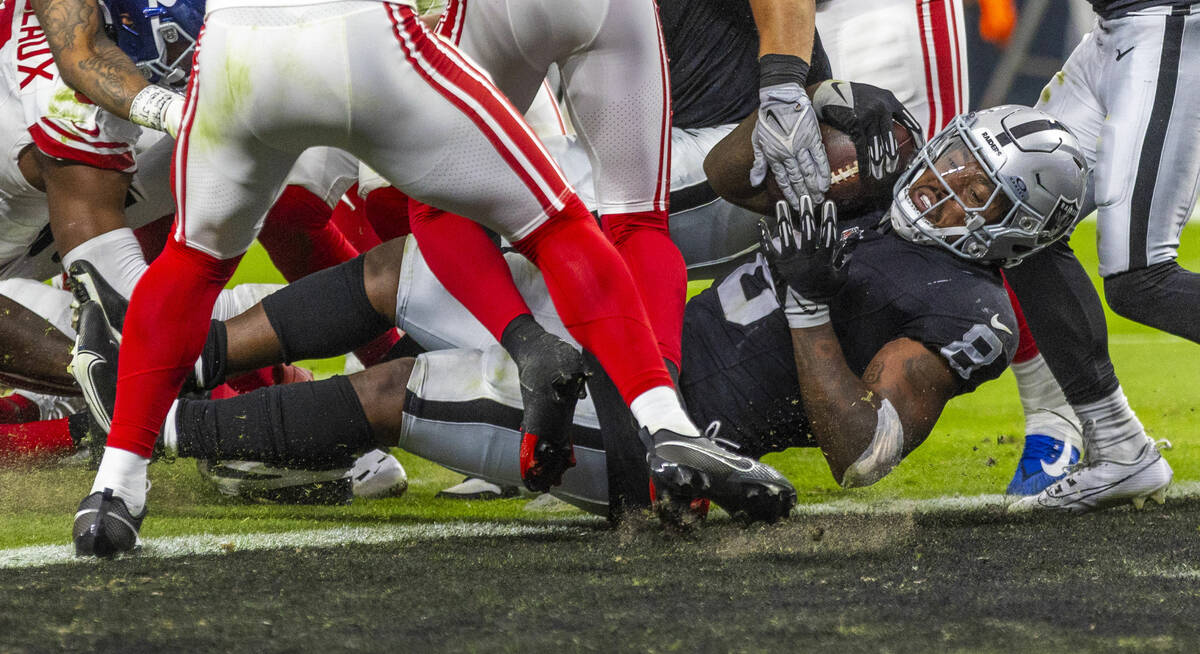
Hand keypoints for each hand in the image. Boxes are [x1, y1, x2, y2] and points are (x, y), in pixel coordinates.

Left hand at [750, 83, 830, 208]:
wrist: (781, 98)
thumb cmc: (768, 119)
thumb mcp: (758, 140)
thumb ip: (759, 162)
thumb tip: (754, 181)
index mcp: (774, 155)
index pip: (783, 180)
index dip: (789, 194)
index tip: (795, 205)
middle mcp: (787, 153)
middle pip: (797, 179)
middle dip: (804, 194)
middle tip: (810, 206)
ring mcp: (801, 146)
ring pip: (808, 171)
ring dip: (814, 187)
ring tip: (818, 199)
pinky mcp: (812, 137)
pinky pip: (819, 157)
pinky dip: (823, 171)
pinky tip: (826, 183)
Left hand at [758, 198, 857, 327]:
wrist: (806, 309)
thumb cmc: (825, 291)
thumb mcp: (840, 275)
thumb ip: (845, 256)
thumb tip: (853, 237)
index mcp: (822, 260)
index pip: (827, 235)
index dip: (828, 219)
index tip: (829, 204)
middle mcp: (806, 258)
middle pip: (807, 232)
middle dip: (806, 214)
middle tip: (805, 198)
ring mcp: (790, 262)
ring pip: (786, 237)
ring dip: (783, 219)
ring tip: (781, 203)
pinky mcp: (777, 265)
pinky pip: (768, 250)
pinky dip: (764, 237)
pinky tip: (760, 223)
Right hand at [811, 80, 922, 180]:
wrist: (828, 91)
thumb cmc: (849, 96)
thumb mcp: (872, 96)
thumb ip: (883, 109)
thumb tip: (891, 129)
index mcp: (890, 100)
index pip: (910, 121)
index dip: (917, 137)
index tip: (920, 150)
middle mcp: (882, 106)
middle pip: (892, 136)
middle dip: (894, 156)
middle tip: (894, 169)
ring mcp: (869, 114)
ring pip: (877, 144)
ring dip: (879, 163)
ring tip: (879, 175)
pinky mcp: (856, 122)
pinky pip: (862, 147)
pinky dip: (864, 162)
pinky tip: (866, 172)